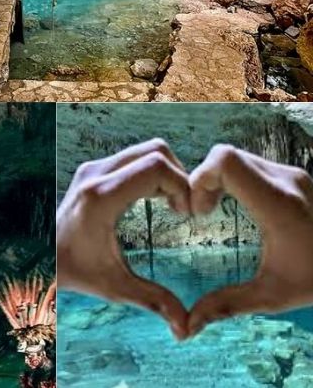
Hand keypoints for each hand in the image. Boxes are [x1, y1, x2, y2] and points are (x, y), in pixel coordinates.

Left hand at [57, 138, 192, 338]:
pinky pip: (132, 158)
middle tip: (184, 209)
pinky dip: (151, 172)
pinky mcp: (92, 170)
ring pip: (145, 150)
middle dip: (179, 176)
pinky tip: (156, 201)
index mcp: (101, 198)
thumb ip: (152, 301)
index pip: (156, 167)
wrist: (42, 257)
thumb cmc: (76, 271)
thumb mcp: (115, 287)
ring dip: (166, 172)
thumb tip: (185, 329)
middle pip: (155, 151)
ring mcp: (92, 168)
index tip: (188, 215)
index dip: (182, 185)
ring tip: (173, 206)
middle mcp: (95, 174)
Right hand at [186, 145, 312, 334]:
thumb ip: (227, 305)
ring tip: (212, 209)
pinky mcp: (294, 176)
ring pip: (237, 158)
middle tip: (200, 212)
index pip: (225, 162)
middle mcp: (287, 181)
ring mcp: (293, 175)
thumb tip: (187, 326)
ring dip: (217, 179)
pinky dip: (233, 179)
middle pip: (225, 156)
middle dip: (202, 180)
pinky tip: (232, 205)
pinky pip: (251, 165)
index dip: (199, 179)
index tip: (197, 212)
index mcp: (278, 205)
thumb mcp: (272, 296)